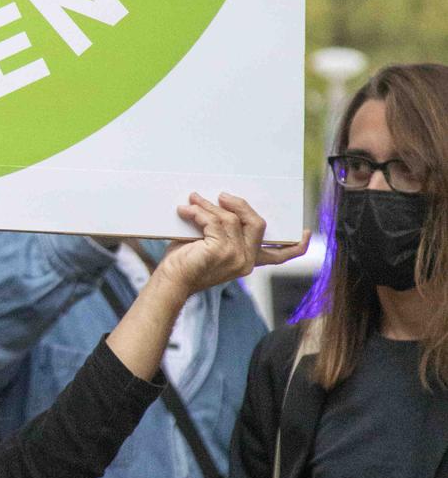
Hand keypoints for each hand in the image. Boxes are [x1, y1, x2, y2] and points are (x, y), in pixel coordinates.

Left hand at [157, 194, 307, 298]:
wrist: (171, 281)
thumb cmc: (186, 262)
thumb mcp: (211, 243)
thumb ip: (224, 230)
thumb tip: (223, 202)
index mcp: (249, 261)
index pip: (280, 256)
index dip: (296, 245)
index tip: (306, 233)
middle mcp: (247, 261)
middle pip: (258, 224)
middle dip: (240, 205)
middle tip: (221, 196)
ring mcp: (236, 257)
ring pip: (232, 219)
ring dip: (210, 206)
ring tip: (193, 201)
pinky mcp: (221, 251)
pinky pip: (215, 221)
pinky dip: (199, 213)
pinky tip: (186, 211)